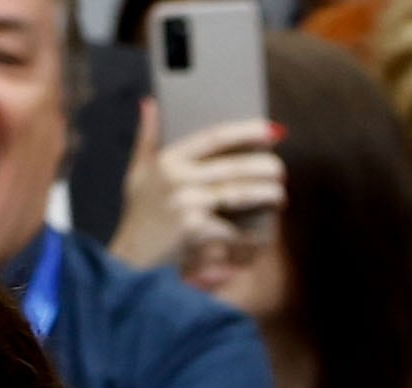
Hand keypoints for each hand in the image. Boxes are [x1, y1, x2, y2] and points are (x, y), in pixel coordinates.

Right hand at [113, 107, 284, 267]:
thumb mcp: (138, 172)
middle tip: (281, 170)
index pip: (214, 136)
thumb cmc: (139, 215)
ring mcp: (185, 203)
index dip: (246, 131)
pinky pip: (232, 228)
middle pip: (233, 166)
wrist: (131, 259)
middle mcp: (176, 177)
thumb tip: (150, 103)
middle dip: (263, 167)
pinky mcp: (193, 228)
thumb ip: (147, 137)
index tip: (272, 130)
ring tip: (280, 197)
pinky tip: (263, 233)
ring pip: (237, 194)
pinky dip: (249, 233)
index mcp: (168, 159)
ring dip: (265, 195)